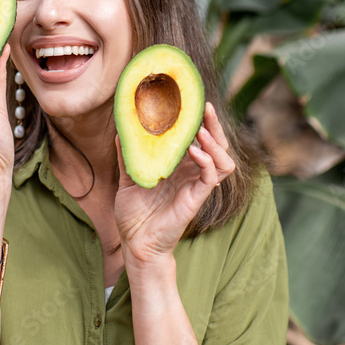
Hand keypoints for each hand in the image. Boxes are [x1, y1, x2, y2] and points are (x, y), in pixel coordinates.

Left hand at [114, 103, 234, 267]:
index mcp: (178, 166)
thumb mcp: (127, 178)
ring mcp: (196, 185)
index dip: (199, 121)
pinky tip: (195, 150)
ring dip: (216, 141)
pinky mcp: (196, 198)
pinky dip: (207, 161)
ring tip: (202, 129)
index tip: (191, 102)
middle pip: (216, 144)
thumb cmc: (134, 214)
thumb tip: (121, 130)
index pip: (197, 138)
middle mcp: (191, 173)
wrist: (135, 243)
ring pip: (222, 159)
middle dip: (214, 124)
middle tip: (204, 106)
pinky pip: (211, 177)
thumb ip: (128, 156)